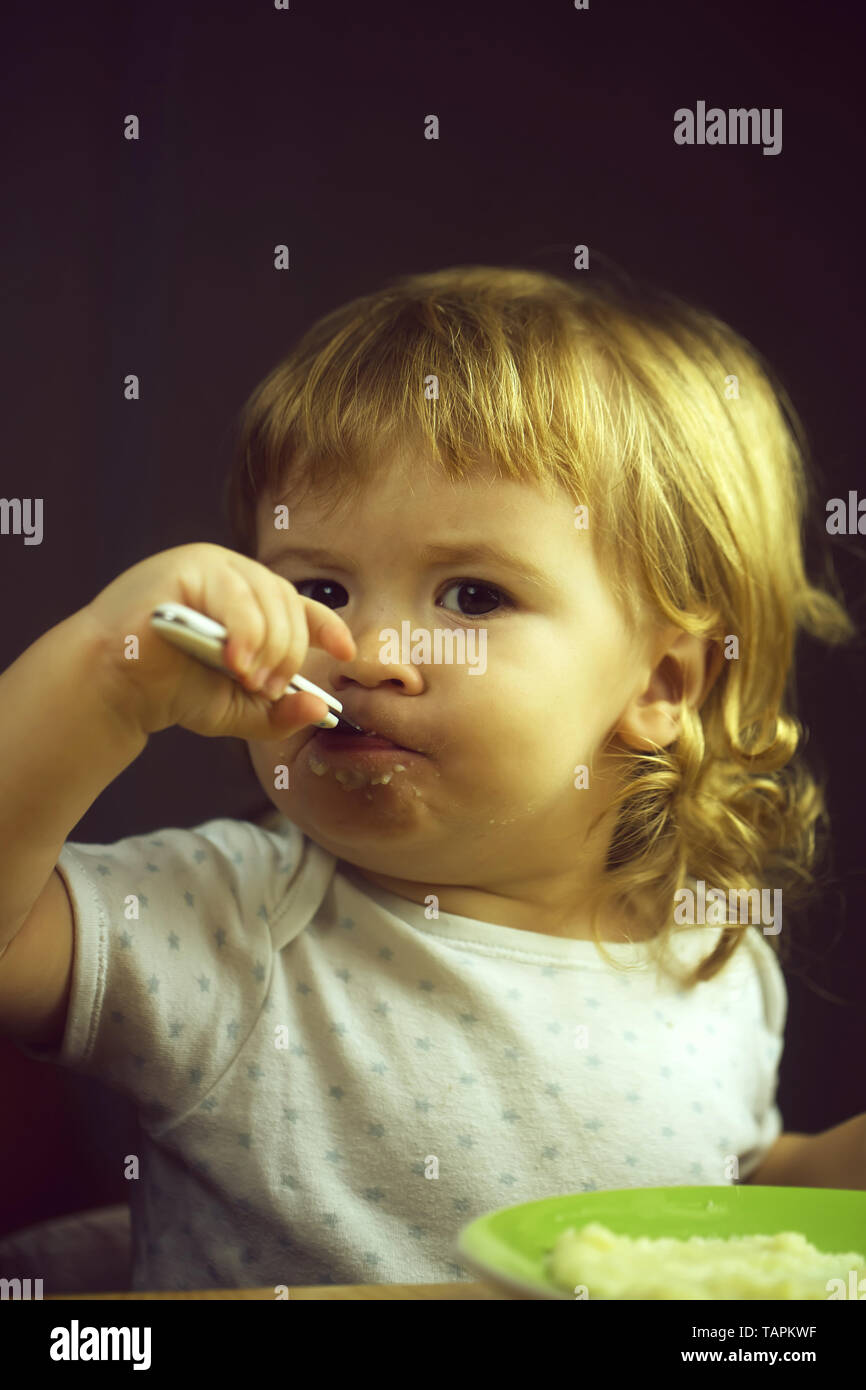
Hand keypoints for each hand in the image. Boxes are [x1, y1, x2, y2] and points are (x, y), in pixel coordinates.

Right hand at [83, 542, 355, 738]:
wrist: (114, 686)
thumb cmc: (172, 689)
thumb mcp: (236, 708)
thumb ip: (278, 712)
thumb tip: (320, 708)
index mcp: (250, 600)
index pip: (301, 604)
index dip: (328, 626)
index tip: (346, 653)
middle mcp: (234, 575)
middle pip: (288, 604)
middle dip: (289, 652)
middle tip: (269, 688)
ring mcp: (210, 566)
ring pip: (267, 599)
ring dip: (269, 645)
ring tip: (248, 678)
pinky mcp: (186, 567)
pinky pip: (234, 595)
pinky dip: (244, 631)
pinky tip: (235, 660)